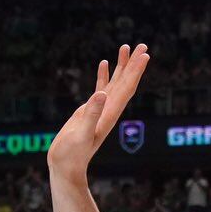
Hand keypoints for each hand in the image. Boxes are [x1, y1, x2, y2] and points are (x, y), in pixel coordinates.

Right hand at [47, 43, 150, 182]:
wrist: (66, 166)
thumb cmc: (72, 154)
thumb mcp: (81, 134)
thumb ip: (91, 114)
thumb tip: (101, 94)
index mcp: (110, 114)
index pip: (127, 89)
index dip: (136, 72)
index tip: (144, 55)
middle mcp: (109, 110)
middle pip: (125, 82)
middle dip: (134, 64)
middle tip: (142, 45)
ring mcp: (101, 109)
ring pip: (115, 83)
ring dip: (122, 66)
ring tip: (126, 47)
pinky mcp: (91, 110)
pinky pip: (101, 88)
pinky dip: (104, 75)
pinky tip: (104, 63)